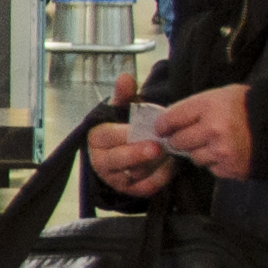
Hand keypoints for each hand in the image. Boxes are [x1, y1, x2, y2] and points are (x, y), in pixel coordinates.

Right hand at [80, 73, 179, 198]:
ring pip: (132, 175)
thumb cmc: (123, 127)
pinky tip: (170, 167)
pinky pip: (143, 188)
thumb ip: (125, 94)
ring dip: (153, 166)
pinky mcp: (128, 190)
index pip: (108, 137)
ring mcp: (114, 177)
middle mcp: (100, 160)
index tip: (143, 132)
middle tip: (158, 148)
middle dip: (138, 154)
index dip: (125, 135)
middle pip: (117, 159)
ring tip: (170, 156)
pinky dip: (158, 179)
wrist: (123, 151)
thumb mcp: (122, 109)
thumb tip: (126, 77)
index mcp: (96, 137)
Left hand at [138, 83, 256, 180]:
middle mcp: (213, 130)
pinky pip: (211, 168)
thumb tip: (168, 120)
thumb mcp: (220, 96)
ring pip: (194, 157)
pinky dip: (215, 162)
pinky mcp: (230, 168)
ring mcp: (221, 151)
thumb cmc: (247, 107)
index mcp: (208, 107)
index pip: (170, 119)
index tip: (162, 128)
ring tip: (214, 142)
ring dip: (199, 151)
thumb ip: (194, 107)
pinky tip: (226, 151)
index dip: (163, 125)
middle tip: (188, 135)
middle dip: (180, 139)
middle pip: (177, 142)